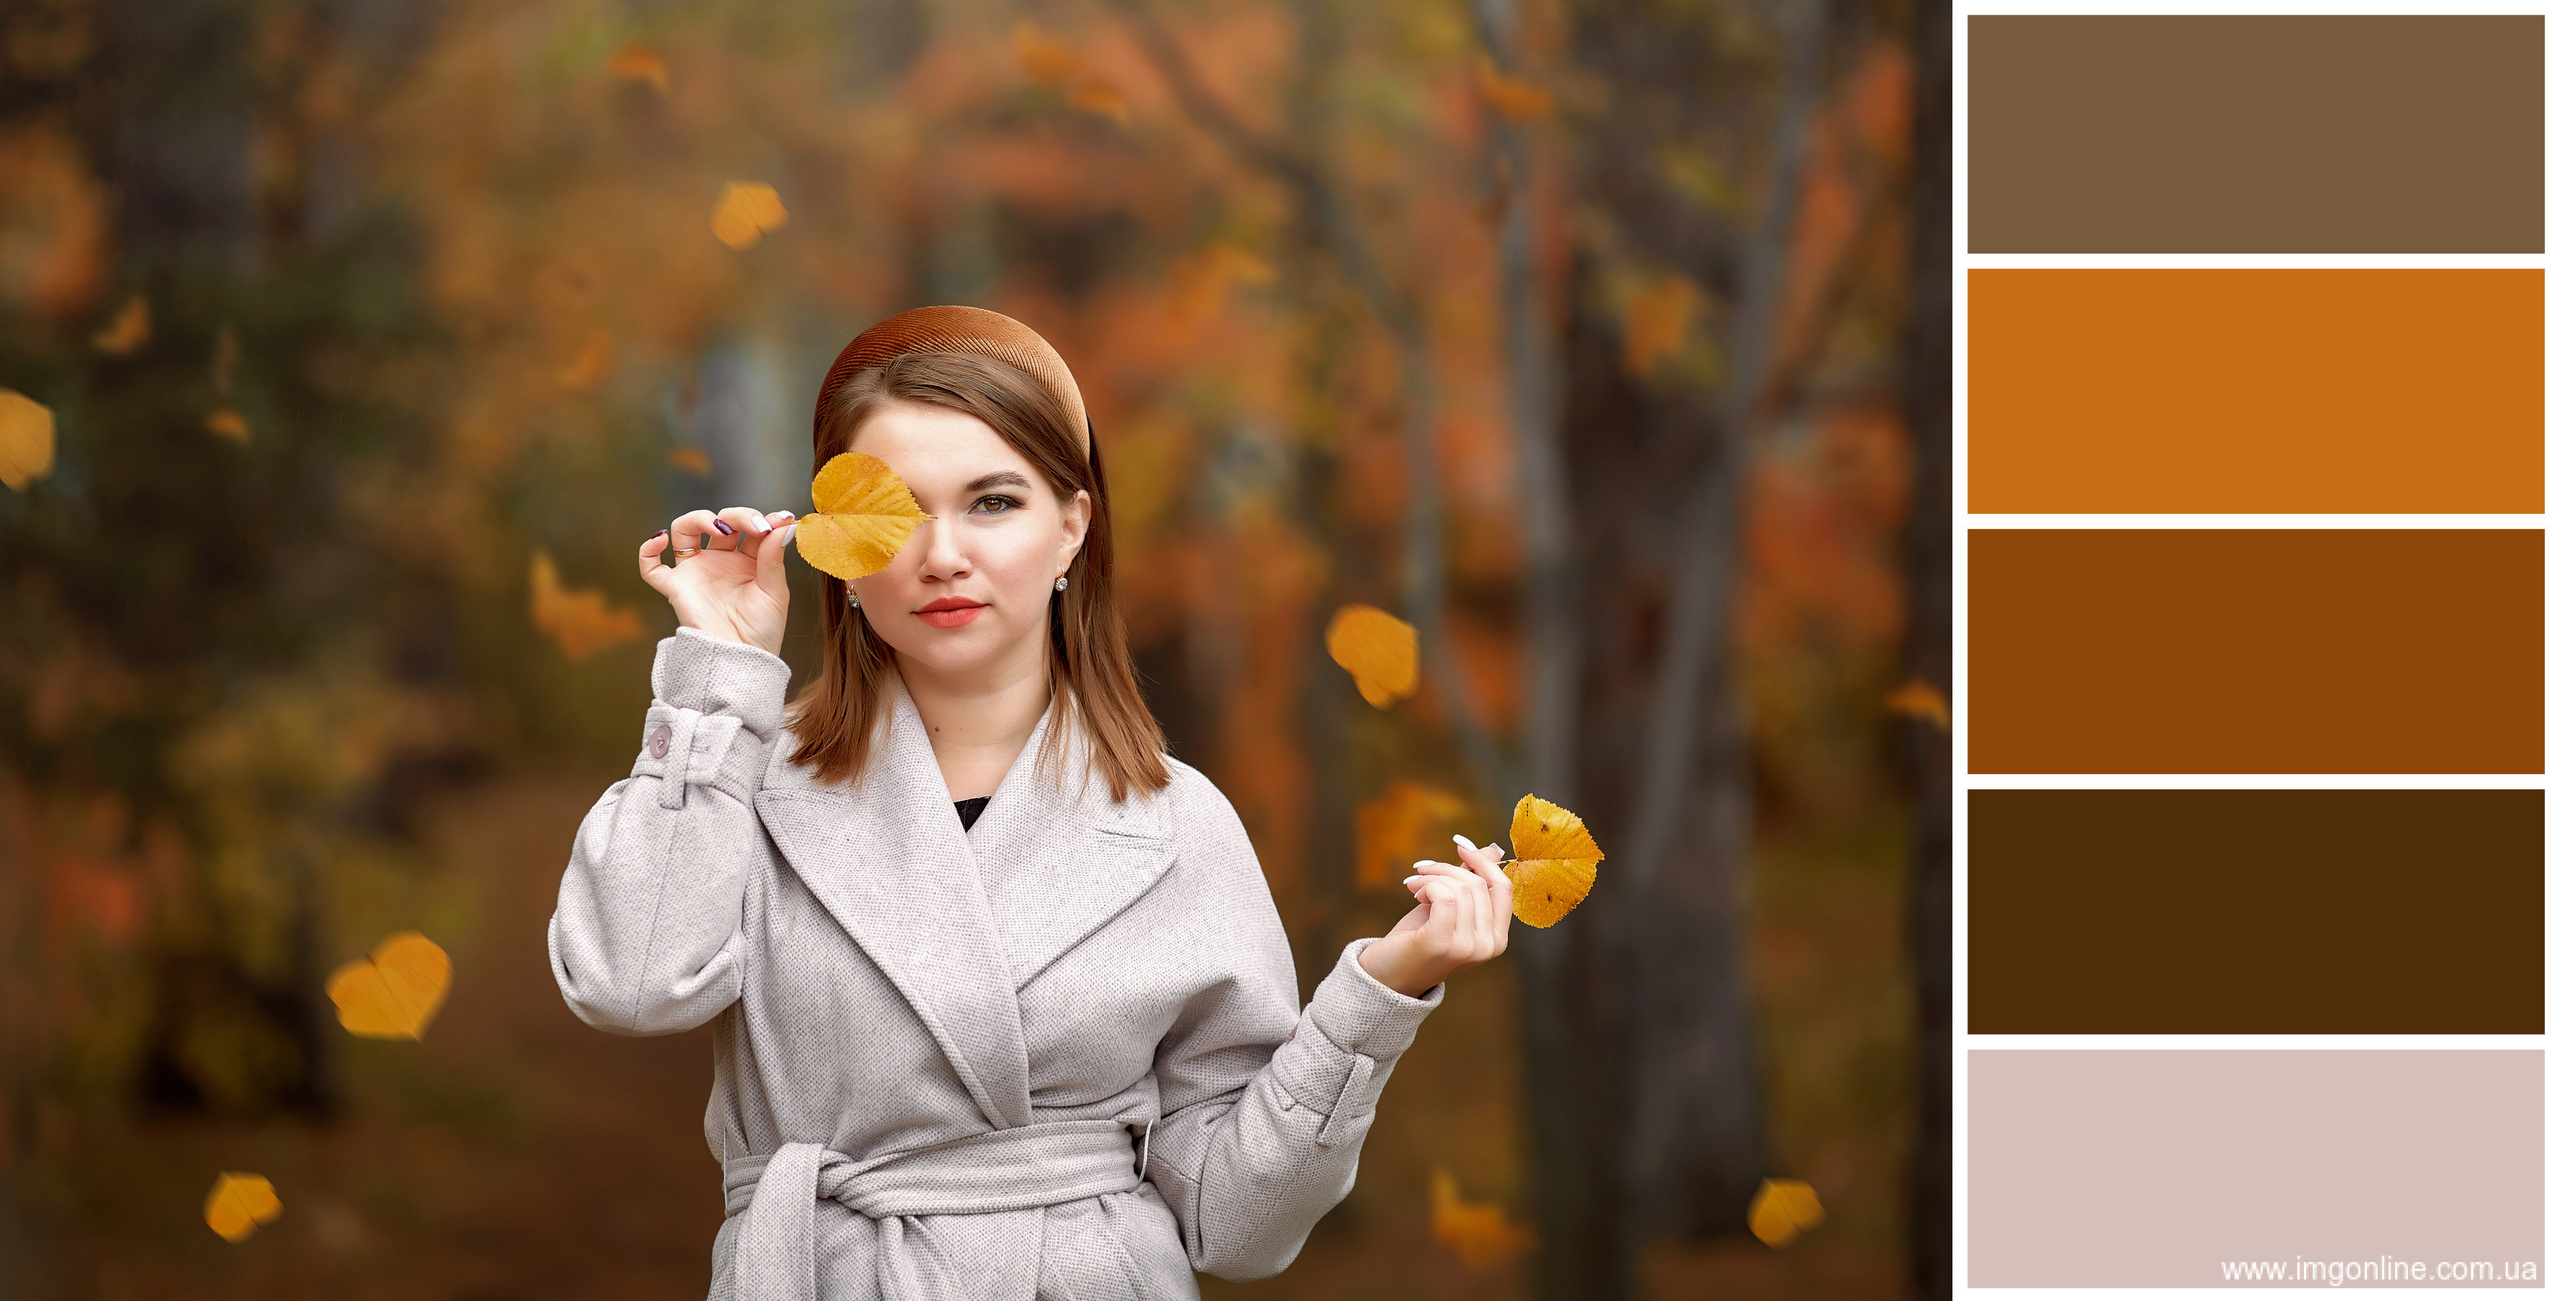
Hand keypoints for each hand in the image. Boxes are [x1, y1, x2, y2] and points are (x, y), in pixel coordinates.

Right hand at [639, 506, 797, 656]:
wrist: (742, 660)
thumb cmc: (762, 631)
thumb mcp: (775, 591)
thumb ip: (774, 557)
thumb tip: (785, 525)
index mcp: (748, 561)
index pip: (750, 527)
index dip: (763, 519)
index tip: (780, 519)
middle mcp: (720, 561)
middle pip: (720, 522)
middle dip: (738, 516)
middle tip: (755, 526)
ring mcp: (696, 572)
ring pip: (684, 531)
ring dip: (698, 518)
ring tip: (718, 526)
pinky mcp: (676, 588)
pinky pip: (651, 567)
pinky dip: (648, 550)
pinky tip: (662, 538)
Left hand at [1357, 833, 1513, 998]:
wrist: (1387, 974)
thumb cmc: (1418, 939)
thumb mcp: (1450, 906)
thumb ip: (1471, 882)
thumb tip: (1492, 850)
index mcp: (1496, 939)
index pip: (1504, 888)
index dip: (1484, 862)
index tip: (1460, 846)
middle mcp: (1488, 947)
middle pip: (1478, 884)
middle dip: (1447, 868)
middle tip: (1422, 870)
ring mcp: (1467, 948)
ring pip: (1461, 888)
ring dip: (1432, 877)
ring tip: (1415, 885)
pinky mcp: (1442, 943)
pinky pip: (1444, 896)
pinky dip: (1427, 886)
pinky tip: (1414, 892)